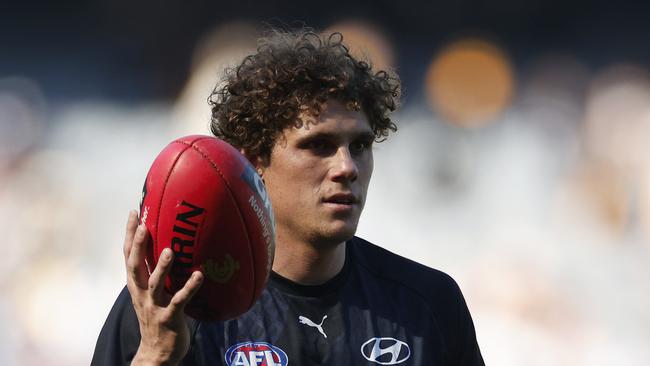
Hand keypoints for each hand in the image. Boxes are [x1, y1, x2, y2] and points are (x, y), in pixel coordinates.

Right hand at [123, 210, 203, 364]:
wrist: (156, 352)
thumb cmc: (157, 317)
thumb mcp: (152, 293)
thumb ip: (156, 272)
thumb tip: (170, 246)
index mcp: (137, 285)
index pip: (129, 255)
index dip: (130, 234)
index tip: (135, 212)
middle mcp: (141, 293)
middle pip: (135, 266)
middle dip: (138, 245)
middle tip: (146, 224)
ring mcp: (154, 306)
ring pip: (155, 284)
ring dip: (162, 267)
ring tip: (171, 250)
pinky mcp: (169, 318)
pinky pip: (179, 301)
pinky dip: (189, 288)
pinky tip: (199, 276)